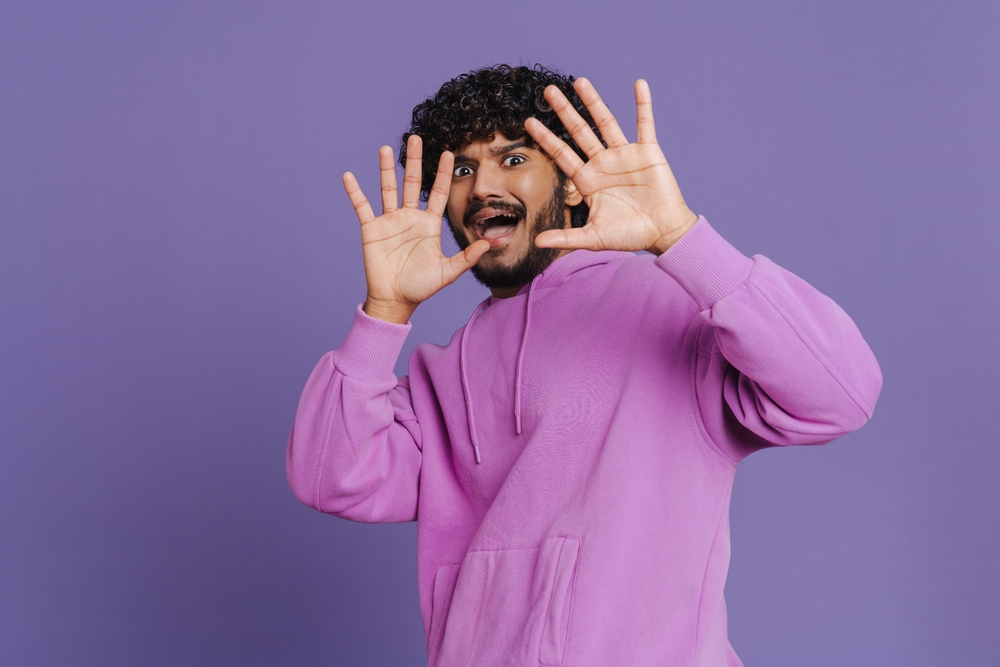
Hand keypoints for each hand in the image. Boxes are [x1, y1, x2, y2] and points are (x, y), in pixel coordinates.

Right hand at [343, 135, 489, 323]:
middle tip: (416, 138)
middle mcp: (410, 218)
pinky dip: (355, 192)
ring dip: (385, 169)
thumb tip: (488, 244)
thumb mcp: (447, 272)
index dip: (443, 174)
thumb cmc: (421, 287)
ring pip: (388, 189)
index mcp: (429, 224)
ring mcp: (390, 222)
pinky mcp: (372, 229)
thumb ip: (467, 258)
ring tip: (385, 148)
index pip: (438, 193)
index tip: (449, 153)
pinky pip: (362, 207)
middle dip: (415, 161)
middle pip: (412, 183)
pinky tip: (349, 176)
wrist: (395, 300)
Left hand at [524, 78, 697, 255]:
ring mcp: (625, 155)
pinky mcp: (648, 152)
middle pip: (579, 131)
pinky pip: (645, 124)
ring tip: (579, 81)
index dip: (546, 138)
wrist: (663, 232)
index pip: (561, 154)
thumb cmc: (629, 236)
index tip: (529, 122)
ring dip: (594, 102)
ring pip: (606, 122)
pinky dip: (643, 104)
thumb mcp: (593, 237)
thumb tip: (536, 242)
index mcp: (588, 180)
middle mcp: (603, 163)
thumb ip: (565, 237)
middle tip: (548, 90)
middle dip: (564, 111)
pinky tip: (639, 85)